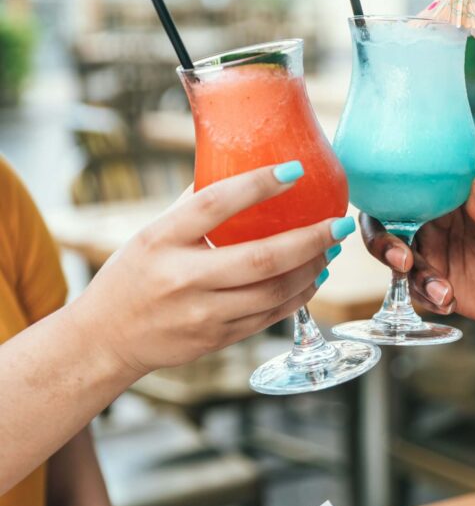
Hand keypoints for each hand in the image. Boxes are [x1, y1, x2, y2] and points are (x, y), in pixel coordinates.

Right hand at [70, 164, 351, 377]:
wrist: (106, 338)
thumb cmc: (132, 275)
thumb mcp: (153, 233)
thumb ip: (194, 206)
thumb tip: (239, 166)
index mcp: (162, 239)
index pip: (215, 204)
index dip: (258, 185)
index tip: (295, 170)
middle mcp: (183, 278)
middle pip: (259, 258)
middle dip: (308, 239)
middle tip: (337, 223)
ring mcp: (202, 314)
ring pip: (273, 292)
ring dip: (310, 269)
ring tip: (330, 247)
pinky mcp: (217, 339)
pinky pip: (270, 316)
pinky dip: (298, 295)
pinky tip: (313, 276)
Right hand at [360, 175, 474, 329]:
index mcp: (448, 198)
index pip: (408, 189)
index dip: (388, 198)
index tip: (392, 216)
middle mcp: (431, 223)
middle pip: (385, 225)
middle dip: (382, 243)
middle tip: (403, 263)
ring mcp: (429, 255)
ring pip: (397, 262)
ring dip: (415, 279)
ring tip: (446, 294)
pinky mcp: (430, 285)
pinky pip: (412, 291)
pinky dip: (425, 298)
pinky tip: (449, 303)